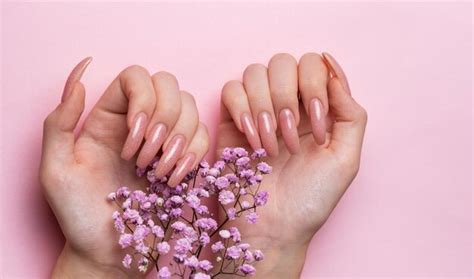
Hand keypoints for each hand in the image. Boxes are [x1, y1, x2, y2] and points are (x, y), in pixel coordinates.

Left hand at [40, 58, 209, 277]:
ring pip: (190, 107)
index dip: (143, 99)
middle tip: (145, 158)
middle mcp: (139, 121)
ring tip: (158, 173)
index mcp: (107, 117)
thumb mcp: (56, 170)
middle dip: (164, 120)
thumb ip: (58, 123)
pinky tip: (173, 178)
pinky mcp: (184, 158)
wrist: (110, 251)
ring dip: (179, 140)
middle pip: (169, 85)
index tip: (133, 138)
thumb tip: (79, 78)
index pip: (136, 77)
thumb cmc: (79, 215)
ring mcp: (164, 139)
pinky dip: (193, 155)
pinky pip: (203, 135)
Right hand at [217, 52, 366, 276]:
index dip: (314, 86)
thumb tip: (333, 70)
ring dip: (264, 107)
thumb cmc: (310, 199)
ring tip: (271, 146)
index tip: (316, 125)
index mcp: (316, 108)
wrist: (273, 227)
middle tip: (291, 138)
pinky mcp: (231, 121)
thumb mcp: (346, 160)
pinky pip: (230, 90)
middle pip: (282, 61)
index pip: (313, 64)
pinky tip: (252, 140)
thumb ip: (350, 113)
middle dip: (286, 97)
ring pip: (254, 72)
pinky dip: (241, 110)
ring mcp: (257, 110)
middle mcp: (287, 103)